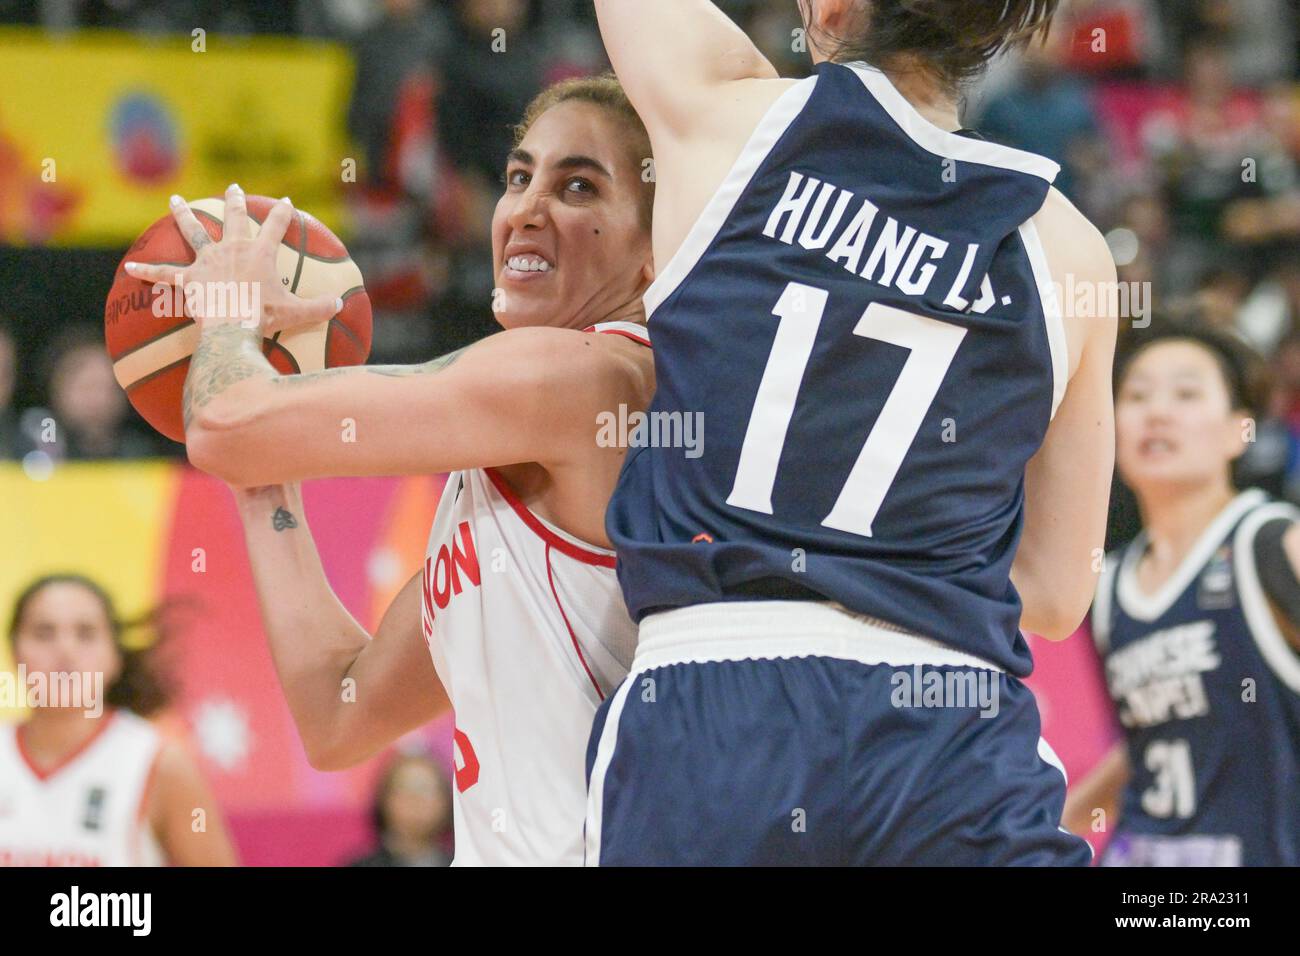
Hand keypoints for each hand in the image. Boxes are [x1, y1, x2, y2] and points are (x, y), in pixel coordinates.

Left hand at [125, 184, 340, 334]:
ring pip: (193, 231)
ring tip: (175, 200)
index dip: (282, 213)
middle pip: (232, 218)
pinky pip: (164, 274)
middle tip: (232, 189)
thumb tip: (340, 306)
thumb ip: (319, 307)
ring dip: (183, 214)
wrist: (234, 328)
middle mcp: (232, 249)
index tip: (286, 202)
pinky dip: (147, 272)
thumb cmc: (266, 319)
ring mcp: (207, 261)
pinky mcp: (188, 279)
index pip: (274, 226)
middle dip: (233, 201)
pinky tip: (130, 267)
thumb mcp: (298, 313)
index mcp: (259, 253)